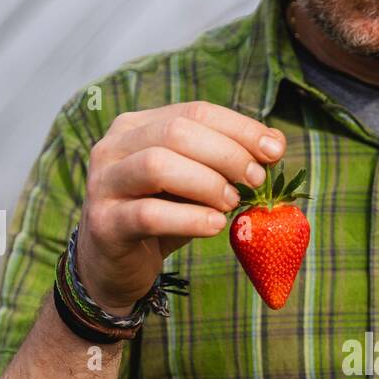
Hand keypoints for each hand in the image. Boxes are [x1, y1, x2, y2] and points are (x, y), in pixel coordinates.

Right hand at [76, 101, 286, 313]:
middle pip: (177, 131)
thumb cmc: (161, 219)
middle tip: (255, 181)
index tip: (274, 151)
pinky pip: (149, 215)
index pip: (195, 111)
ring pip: (158, 165)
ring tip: (232, 204)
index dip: (240, 128)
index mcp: (137, 126)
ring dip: (207, 183)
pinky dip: (190, 218)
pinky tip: (215, 225)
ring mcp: (103, 184)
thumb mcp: (196, 186)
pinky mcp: (104, 223)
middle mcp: (114, 147)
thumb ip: (226, 162)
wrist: (114, 267)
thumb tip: (275, 143)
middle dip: (226, 154)